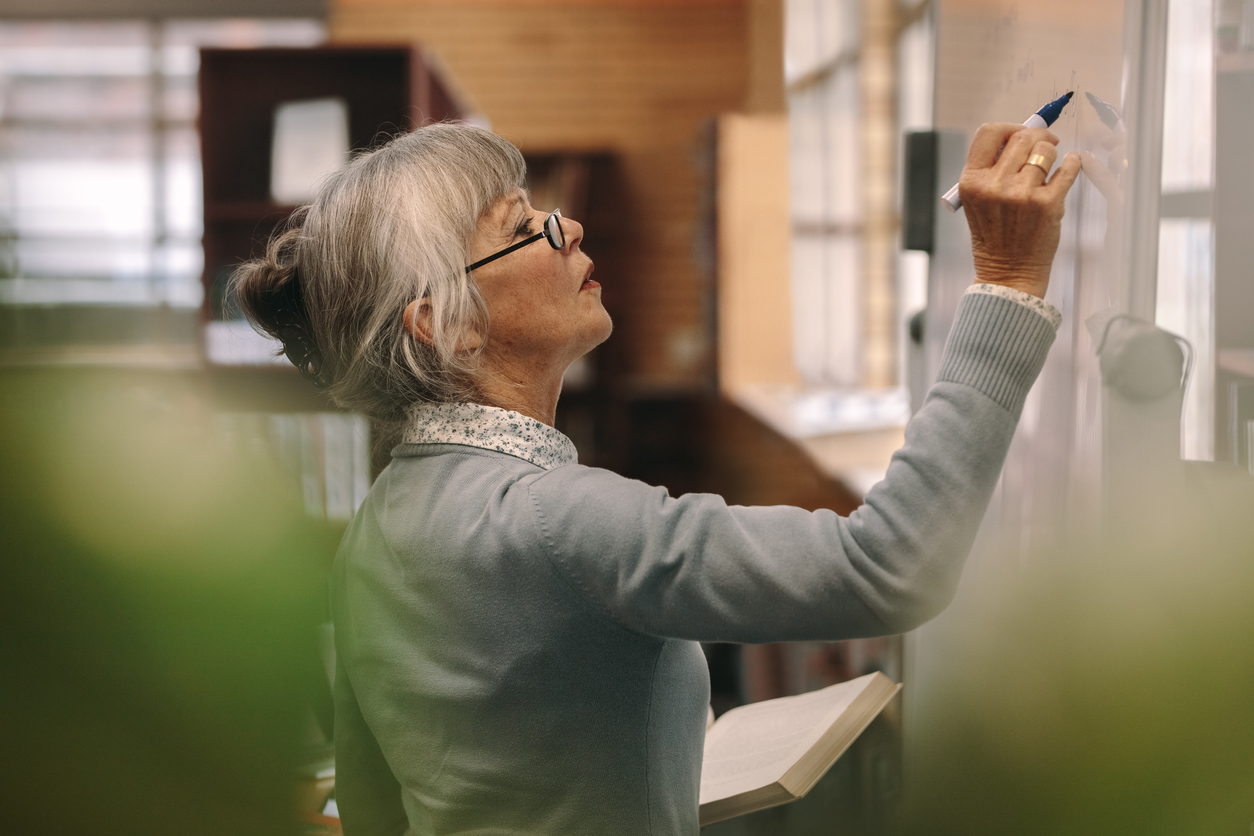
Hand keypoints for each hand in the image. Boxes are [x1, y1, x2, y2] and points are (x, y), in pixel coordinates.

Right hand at [958, 122, 1082, 298]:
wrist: (1008, 272)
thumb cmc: (995, 235)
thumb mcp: (978, 201)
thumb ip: (992, 169)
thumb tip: (1023, 136)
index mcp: (972, 182)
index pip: (989, 133)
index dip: (1009, 127)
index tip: (1020, 134)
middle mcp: (994, 186)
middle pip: (1021, 137)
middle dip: (1037, 137)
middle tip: (1045, 144)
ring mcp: (1022, 195)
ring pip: (1045, 151)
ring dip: (1051, 154)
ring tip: (1049, 167)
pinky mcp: (1047, 204)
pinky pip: (1068, 168)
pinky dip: (1072, 162)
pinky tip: (1070, 164)